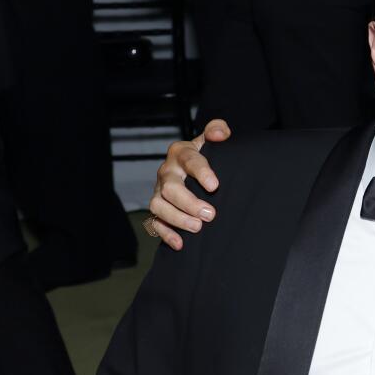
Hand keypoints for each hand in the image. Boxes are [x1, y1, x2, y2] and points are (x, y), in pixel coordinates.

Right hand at [148, 119, 229, 249]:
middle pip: (171, 187)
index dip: (201, 172)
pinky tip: (180, 244)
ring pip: (159, 205)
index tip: (215, 185)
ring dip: (177, 218)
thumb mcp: (214, 141)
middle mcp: (167, 172)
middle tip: (210, 215)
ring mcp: (160, 191)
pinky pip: (155, 222)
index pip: (189, 160)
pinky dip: (166, 234)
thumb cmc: (208, 155)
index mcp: (181, 153)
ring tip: (198, 228)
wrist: (196, 169)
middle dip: (189, 202)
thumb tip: (219, 133)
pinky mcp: (158, 208)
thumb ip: (218, 131)